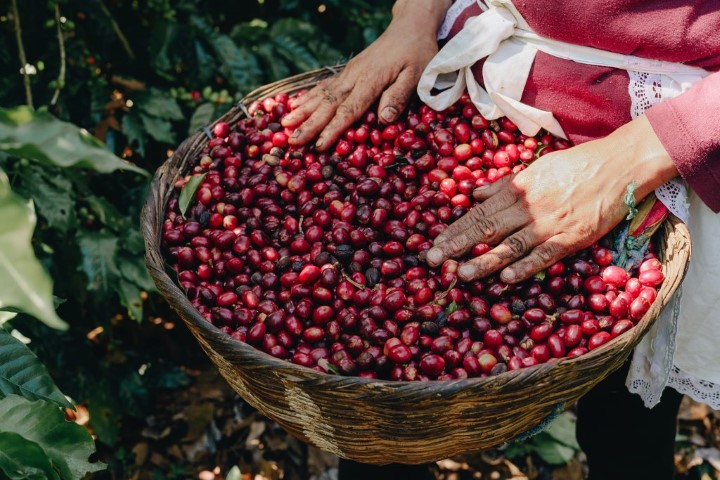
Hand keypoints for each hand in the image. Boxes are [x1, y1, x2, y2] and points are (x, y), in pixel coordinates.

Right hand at [281, 0, 450, 150]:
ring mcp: (348, 73)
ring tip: (284, 124)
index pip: (348, 110)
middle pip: (328, 104)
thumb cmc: (416, 53)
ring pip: (321, 94)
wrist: (410, 27)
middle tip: (291, 141)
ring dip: (302, 110)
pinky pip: (324, 85)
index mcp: (370, 80)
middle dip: (308, 124)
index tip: (318, 145)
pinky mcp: (348, 71)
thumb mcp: (417, 75)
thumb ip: (399, 96)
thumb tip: (384, 120)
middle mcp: (354, 77)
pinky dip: (309, 96)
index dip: (332, 129)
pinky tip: (296, 105)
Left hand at [425, 115, 679, 282]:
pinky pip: (545, 255)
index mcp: (518, 188)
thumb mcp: (536, 167)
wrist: (619, 164)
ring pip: (511, 244)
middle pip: (487, 228)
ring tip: (462, 274)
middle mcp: (529, 206)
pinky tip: (507, 278)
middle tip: (433, 261)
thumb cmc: (576, 165)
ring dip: (485, 261)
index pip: (478, 212)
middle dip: (458, 245)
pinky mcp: (572, 237)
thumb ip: (505, 185)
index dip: (455, 229)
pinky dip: (525, 267)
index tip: (434, 243)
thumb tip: (474, 195)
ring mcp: (550, 223)